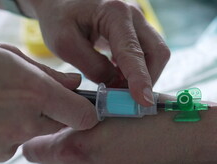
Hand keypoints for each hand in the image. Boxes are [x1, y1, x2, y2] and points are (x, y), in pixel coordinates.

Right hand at [0, 43, 97, 162]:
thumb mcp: (3, 56)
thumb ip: (46, 73)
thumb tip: (73, 83)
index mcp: (34, 92)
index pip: (84, 116)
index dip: (87, 112)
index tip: (81, 107)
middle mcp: (26, 123)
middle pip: (57, 126)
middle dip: (50, 114)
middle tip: (24, 98)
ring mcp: (7, 144)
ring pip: (28, 135)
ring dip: (19, 123)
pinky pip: (6, 146)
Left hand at [21, 0, 169, 105]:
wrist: (60, 2)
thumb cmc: (59, 18)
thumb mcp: (65, 44)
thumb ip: (92, 67)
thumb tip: (116, 86)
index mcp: (114, 13)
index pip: (133, 51)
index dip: (139, 79)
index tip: (143, 101)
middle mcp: (133, 14)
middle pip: (157, 52)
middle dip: (147, 79)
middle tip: (128, 99)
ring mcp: (138, 21)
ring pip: (155, 54)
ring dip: (143, 76)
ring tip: (120, 88)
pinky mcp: (137, 30)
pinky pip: (147, 53)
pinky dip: (138, 70)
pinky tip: (120, 78)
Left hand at [23, 111, 196, 163]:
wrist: (184, 138)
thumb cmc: (148, 111)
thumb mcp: (108, 104)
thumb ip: (78, 114)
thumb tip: (59, 114)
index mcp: (76, 145)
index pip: (32, 149)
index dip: (36, 136)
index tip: (45, 126)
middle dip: (46, 153)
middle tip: (61, 136)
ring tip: (82, 145)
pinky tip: (103, 155)